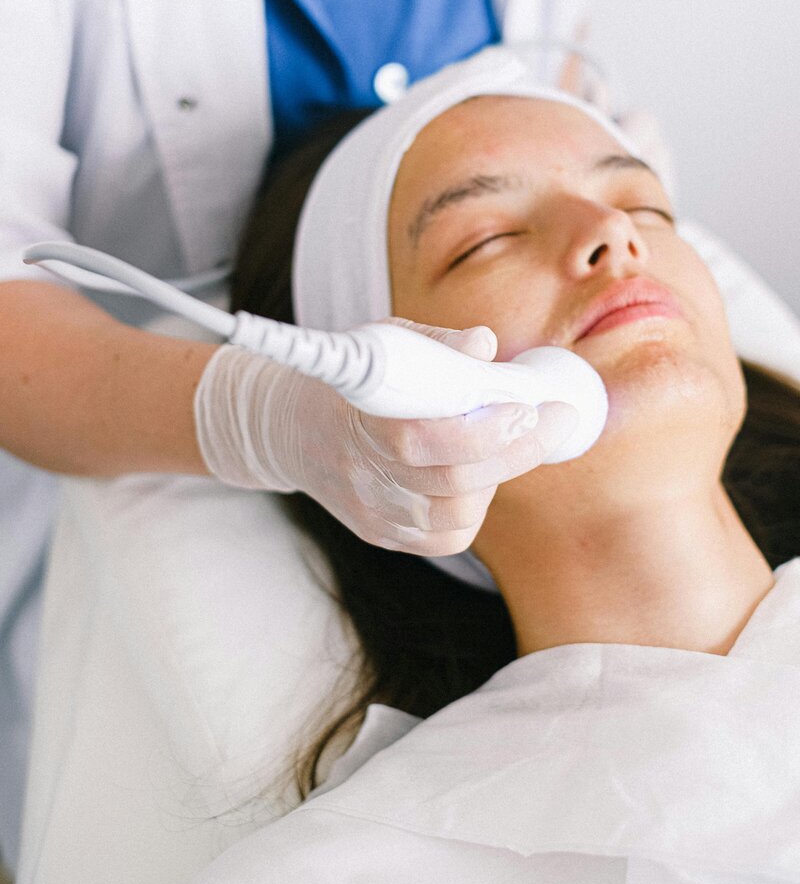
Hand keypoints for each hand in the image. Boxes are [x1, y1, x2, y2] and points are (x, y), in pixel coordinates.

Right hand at [194, 319, 576, 554]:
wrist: (290, 429)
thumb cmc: (349, 383)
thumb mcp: (383, 344)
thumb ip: (436, 346)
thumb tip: (485, 344)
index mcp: (362, 423)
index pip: (427, 440)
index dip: (485, 429)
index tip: (527, 405)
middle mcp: (365, 477)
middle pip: (454, 483)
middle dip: (517, 450)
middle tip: (550, 420)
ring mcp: (373, 513)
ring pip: (457, 517)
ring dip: (496, 480)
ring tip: (500, 443)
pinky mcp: (382, 534)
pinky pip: (445, 539)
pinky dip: (473, 510)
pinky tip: (475, 478)